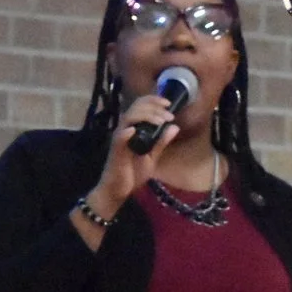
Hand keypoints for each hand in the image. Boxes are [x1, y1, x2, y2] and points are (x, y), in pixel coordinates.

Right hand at [89, 92, 180, 220]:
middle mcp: (125, 130)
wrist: (118, 190)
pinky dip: (126, 132)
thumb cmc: (132, 173)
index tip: (168, 104)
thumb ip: (162, 142)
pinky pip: (119, 138)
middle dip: (154, 107)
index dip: (154, 101)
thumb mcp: (152, 157)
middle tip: (169, 115)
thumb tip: (175, 127)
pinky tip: (134, 130)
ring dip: (146, 116)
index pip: (140, 106)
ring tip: (161, 121)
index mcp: (134, 128)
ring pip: (129, 118)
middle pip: (136, 107)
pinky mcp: (116, 150)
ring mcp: (119, 139)